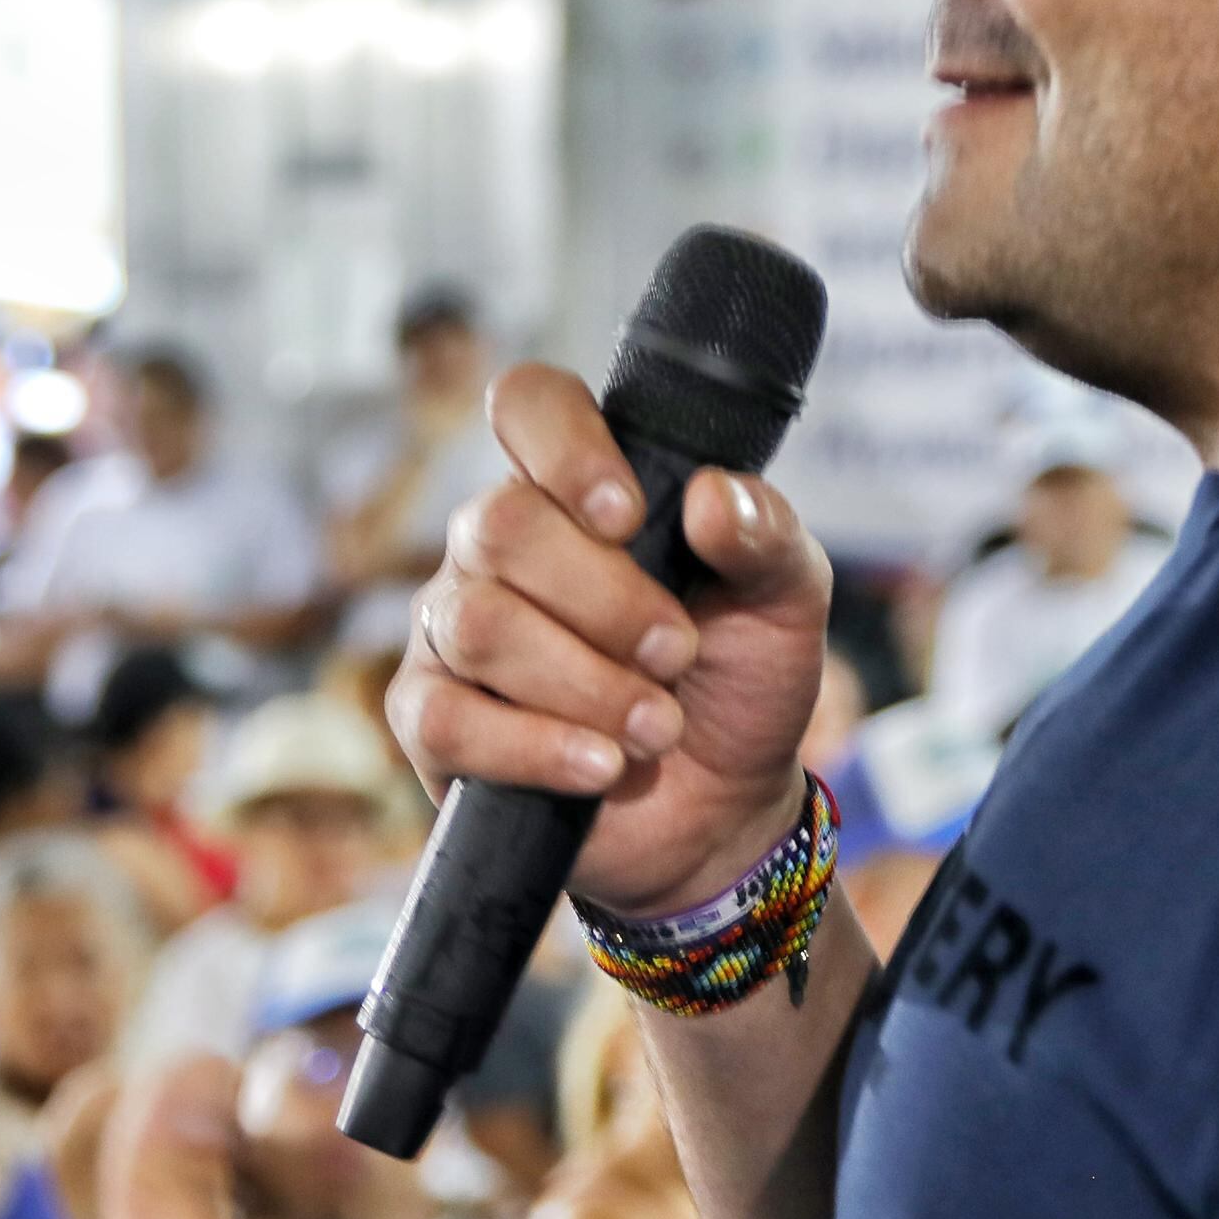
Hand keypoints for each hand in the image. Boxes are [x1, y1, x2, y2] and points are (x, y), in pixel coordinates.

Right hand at [388, 363, 834, 917]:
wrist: (721, 813)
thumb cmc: (738, 682)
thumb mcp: (786, 604)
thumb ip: (766, 536)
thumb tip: (712, 496)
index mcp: (574, 490)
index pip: (527, 405)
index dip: (564, 445)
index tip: (629, 515)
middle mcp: (496, 548)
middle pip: (501, 525)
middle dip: (606, 601)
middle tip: (677, 656)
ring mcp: (452, 632)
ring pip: (479, 626)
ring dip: (586, 683)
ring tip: (655, 727)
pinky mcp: (431, 723)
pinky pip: (447, 720)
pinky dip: (536, 747)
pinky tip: (600, 768)